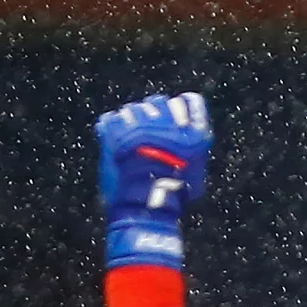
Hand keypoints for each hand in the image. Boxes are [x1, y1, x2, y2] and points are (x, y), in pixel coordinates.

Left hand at [97, 91, 212, 267]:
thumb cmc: (174, 198)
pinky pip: (111, 119)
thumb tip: (188, 150)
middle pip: (158, 101)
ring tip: (129, 144)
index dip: (180, 110)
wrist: (147, 205)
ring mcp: (140, 122)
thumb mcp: (195, 180)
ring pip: (133, 109)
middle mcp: (167, 121)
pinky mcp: (115, 128)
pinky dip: (111, 130)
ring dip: (131, 123)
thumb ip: (192, 158)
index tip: (175, 121)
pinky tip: (115, 144)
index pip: (189, 101)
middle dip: (153, 116)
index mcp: (192, 131)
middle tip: (149, 137)